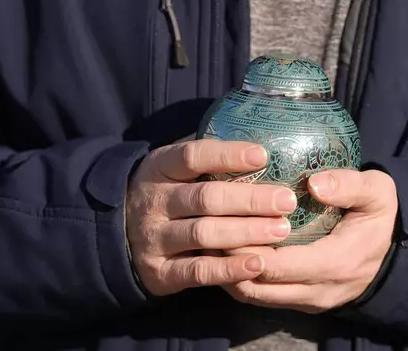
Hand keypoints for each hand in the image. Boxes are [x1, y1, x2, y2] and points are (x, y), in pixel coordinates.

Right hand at [126, 139, 296, 295]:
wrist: (120, 233)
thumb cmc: (169, 192)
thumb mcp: (176, 166)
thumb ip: (208, 155)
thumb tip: (261, 135)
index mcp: (159, 168)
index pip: (192, 156)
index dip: (228, 155)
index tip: (263, 156)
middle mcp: (153, 201)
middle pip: (205, 198)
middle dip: (251, 200)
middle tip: (287, 201)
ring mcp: (153, 238)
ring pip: (203, 234)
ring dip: (246, 233)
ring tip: (281, 230)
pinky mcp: (159, 272)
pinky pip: (197, 271)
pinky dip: (229, 269)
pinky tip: (258, 264)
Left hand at [221, 169, 396, 313]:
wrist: (393, 249)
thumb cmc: (380, 215)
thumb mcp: (377, 192)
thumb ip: (350, 186)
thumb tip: (315, 184)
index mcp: (335, 263)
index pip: (277, 266)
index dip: (245, 248)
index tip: (222, 221)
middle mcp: (318, 291)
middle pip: (258, 286)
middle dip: (228, 262)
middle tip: (206, 230)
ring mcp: (309, 301)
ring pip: (255, 296)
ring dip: (230, 272)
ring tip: (211, 240)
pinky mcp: (301, 302)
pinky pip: (263, 296)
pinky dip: (241, 277)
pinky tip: (229, 251)